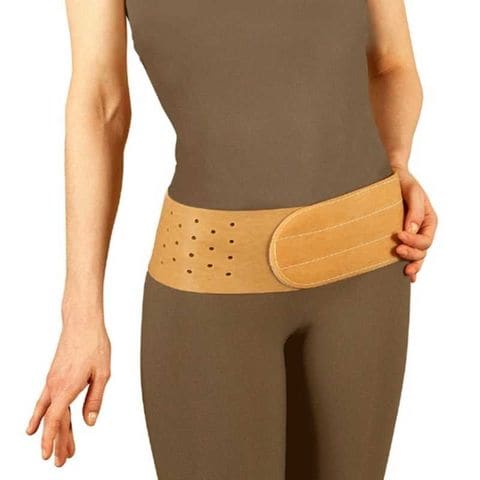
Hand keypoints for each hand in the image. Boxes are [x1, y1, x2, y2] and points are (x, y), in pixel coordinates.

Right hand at [25, 306, 110, 466]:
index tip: (50, 456)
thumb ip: (95, 399)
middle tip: (60, 461)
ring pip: (50, 411)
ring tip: (56, 448)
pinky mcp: (54, 375)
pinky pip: (46, 400)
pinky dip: (42, 415)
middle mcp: (56, 386)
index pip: (55, 420)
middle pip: (54, 420)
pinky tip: (39, 422)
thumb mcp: (102, 374)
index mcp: (68, 387)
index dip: (52, 440)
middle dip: (57, 442)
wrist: (82, 323)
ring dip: (52, 431)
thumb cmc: (94, 344)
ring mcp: (52, 380)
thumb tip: (89, 422)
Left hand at [393, 167, 437, 281]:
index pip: (425, 238)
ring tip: (405, 270)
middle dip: (411, 254)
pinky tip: (406, 274)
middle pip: (422, 251)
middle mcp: (421, 231)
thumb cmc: (403, 182)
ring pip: (416, 256)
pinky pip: (407, 254)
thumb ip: (414, 210)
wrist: (390, 177)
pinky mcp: (399, 239)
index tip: (399, 235)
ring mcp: (411, 237)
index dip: (413, 240)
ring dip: (411, 263)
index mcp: (428, 221)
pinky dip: (409, 265)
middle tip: (397, 250)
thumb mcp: (412, 192)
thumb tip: (411, 229)